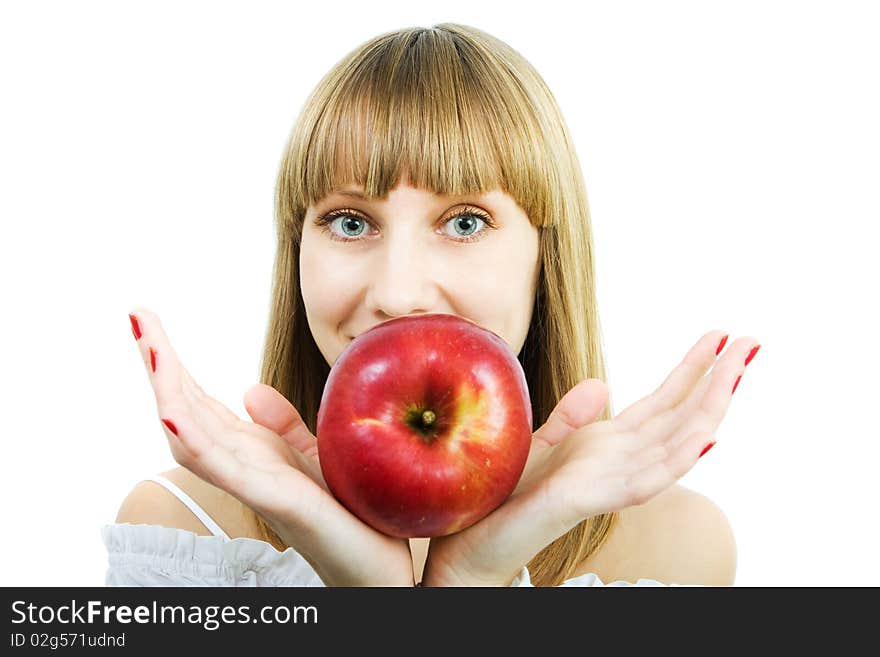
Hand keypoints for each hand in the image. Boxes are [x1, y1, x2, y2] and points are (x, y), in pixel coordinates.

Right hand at [128, 308, 414, 585]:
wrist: (378, 566)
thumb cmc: (348, 510)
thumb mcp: (314, 454)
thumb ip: (283, 425)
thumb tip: (249, 389)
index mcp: (252, 452)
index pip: (199, 402)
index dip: (173, 364)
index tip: (148, 319)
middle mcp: (244, 465)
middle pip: (187, 409)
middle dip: (160, 364)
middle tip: (137, 313)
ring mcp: (254, 483)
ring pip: (194, 434)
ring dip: (167, 390)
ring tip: (150, 346)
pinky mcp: (275, 499)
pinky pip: (225, 469)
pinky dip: (194, 441)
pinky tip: (172, 411)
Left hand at [422, 330, 758, 585]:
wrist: (470, 540)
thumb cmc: (505, 495)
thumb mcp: (542, 442)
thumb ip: (572, 418)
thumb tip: (603, 383)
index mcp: (607, 445)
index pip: (661, 403)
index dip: (691, 371)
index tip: (720, 336)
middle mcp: (617, 462)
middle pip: (679, 416)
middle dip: (716, 379)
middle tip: (751, 341)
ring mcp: (609, 481)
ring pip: (675, 442)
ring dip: (710, 406)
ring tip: (739, 369)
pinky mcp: (588, 498)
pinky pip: (644, 479)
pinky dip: (678, 458)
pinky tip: (707, 434)